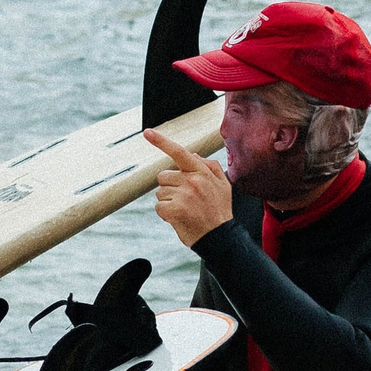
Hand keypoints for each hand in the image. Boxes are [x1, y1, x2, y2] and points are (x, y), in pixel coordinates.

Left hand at [146, 129, 234, 246]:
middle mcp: (192, 181)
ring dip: (168, 201)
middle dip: (170, 186)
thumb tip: (193, 155)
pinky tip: (179, 217)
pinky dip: (166, 213)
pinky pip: (159, 206)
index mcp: (201, 172)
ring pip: (160, 192)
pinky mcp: (174, 210)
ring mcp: (183, 195)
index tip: (147, 132)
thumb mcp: (223, 185)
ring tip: (185, 209)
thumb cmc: (219, 211)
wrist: (220, 238)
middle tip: (186, 199)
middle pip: (163, 176)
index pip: (179, 152)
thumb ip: (210, 167)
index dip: (161, 141)